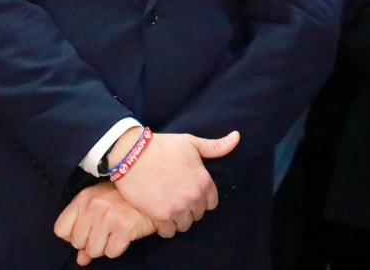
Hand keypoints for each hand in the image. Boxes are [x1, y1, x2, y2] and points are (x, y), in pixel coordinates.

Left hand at [54, 182, 154, 264]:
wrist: (156, 190)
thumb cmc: (125, 199)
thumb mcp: (101, 206)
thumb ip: (85, 230)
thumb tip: (81, 259)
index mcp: (84, 198)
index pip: (60, 229)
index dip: (73, 235)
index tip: (87, 231)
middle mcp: (94, 206)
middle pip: (78, 243)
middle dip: (91, 242)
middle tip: (107, 230)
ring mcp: (108, 217)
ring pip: (94, 251)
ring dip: (106, 246)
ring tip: (117, 231)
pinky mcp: (124, 227)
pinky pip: (112, 252)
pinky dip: (119, 247)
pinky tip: (126, 234)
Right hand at [110, 128, 239, 237]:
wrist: (132, 154)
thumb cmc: (163, 146)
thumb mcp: (192, 143)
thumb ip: (216, 146)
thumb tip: (237, 137)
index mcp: (204, 180)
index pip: (212, 203)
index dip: (202, 200)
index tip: (191, 195)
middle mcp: (193, 196)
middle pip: (198, 215)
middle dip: (190, 209)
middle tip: (178, 201)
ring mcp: (176, 207)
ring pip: (185, 225)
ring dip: (178, 220)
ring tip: (170, 210)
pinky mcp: (158, 215)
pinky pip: (168, 232)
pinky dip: (165, 228)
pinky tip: (160, 217)